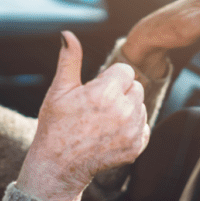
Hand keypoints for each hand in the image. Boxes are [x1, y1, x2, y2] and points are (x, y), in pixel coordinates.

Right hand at [16, 31, 149, 200]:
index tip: (95, 89)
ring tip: (102, 121)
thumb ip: (69, 59)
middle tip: (97, 106)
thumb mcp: (59, 90)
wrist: (57, 165)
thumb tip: (67, 34)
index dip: (109, 78)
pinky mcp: (136, 147)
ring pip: (141, 106)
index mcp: (104, 93)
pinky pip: (144, 127)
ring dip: (127, 109)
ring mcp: (131, 131)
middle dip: (120, 92)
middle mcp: (123, 111)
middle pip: (136, 87)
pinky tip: (110, 133)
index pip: (125, 70)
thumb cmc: (55, 126)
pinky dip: (131, 128)